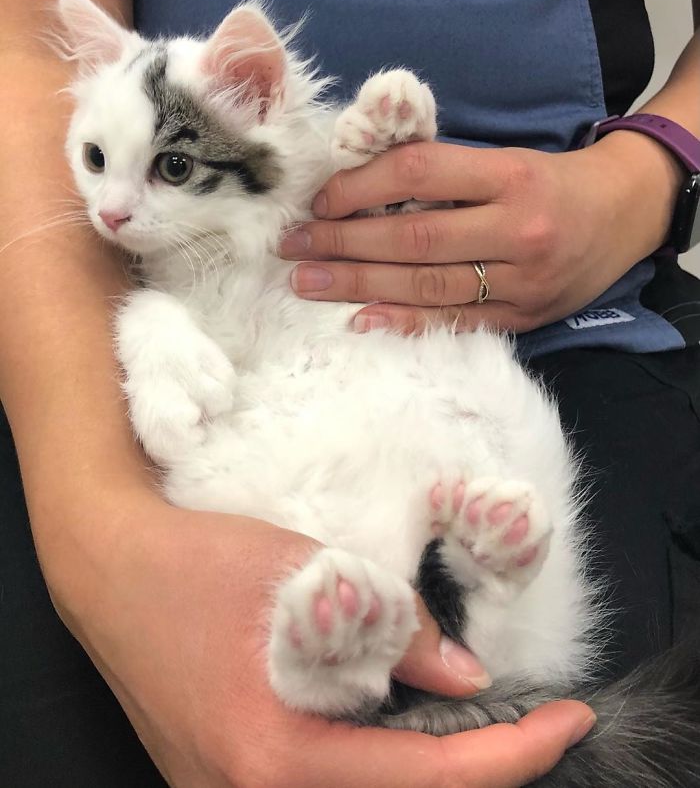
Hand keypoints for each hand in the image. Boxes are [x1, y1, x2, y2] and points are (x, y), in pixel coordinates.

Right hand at [53, 492, 594, 787]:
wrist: (108, 568)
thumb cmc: (193, 562)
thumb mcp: (303, 573)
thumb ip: (391, 627)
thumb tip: (462, 674)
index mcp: (271, 756)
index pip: (421, 780)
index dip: (508, 757)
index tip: (564, 722)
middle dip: (477, 772)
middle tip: (526, 725)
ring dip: (427, 768)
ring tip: (474, 723)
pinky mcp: (226, 777)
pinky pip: (321, 783)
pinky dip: (378, 761)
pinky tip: (399, 718)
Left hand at [280, 132, 682, 332]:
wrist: (623, 216)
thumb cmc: (551, 182)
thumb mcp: (506, 160)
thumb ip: (443, 173)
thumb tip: (360, 187)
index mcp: (509, 175)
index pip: (417, 175)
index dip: (360, 187)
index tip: (319, 200)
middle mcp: (515, 229)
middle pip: (413, 238)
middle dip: (344, 242)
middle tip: (294, 247)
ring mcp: (520, 280)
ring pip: (426, 284)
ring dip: (359, 282)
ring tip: (308, 281)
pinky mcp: (520, 318)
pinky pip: (453, 322)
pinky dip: (405, 322)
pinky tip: (361, 320)